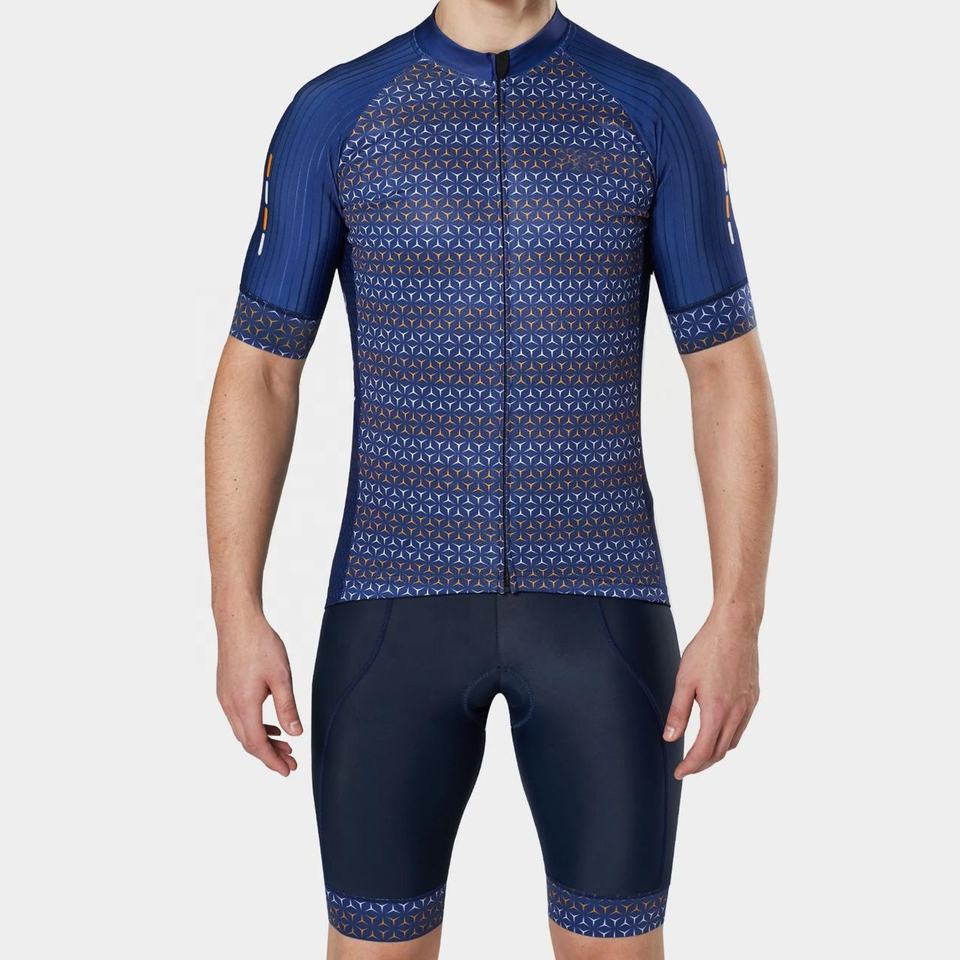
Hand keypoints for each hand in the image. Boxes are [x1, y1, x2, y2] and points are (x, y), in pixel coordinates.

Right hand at [216, 610, 301, 775]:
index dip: (272, 760)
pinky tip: (270, 725)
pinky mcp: (225, 689)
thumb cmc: (261, 645)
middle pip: (248, 742)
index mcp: (244, 705)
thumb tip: (294, 734)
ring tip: (285, 745)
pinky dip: (255, 727)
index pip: (257, 744)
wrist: (238, 622)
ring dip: (263, 741)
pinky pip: (239, 718)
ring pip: (242, 730)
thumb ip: (287, 708)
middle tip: (291, 762)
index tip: (287, 770)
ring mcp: (225, 697)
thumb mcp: (282, 677)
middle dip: (269, 755)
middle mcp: (230, 705)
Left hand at [663, 609, 759, 778]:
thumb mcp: (684, 680)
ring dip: (716, 752)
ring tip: (700, 752)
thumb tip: (670, 738)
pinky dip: (728, 736)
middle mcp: (736, 712)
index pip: (703, 751)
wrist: (735, 627)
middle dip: (702, 764)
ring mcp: (748, 705)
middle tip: (687, 767)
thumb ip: (678, 712)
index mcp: (717, 710)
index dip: (690, 766)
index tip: (679, 772)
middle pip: (720, 751)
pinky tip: (718, 730)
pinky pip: (741, 726)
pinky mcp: (753, 697)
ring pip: (733, 741)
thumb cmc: (707, 649)